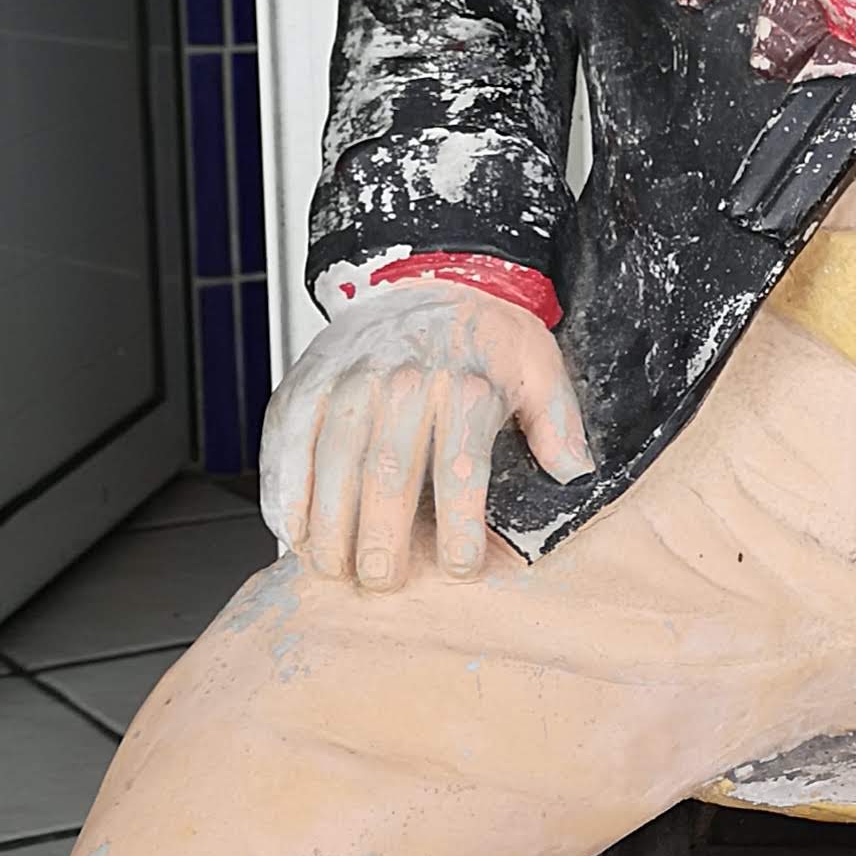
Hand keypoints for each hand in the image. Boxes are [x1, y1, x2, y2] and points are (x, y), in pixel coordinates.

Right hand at [260, 281, 592, 587]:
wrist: (425, 274)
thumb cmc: (483, 335)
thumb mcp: (539, 368)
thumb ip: (557, 424)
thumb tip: (573, 475)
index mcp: (466, 385)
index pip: (462, 464)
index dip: (460, 523)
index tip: (460, 567)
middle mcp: (404, 381)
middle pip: (388, 469)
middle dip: (381, 535)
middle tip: (382, 582)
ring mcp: (350, 380)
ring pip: (331, 458)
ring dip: (328, 522)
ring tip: (335, 568)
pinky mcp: (309, 381)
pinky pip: (287, 438)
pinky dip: (283, 488)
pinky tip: (289, 531)